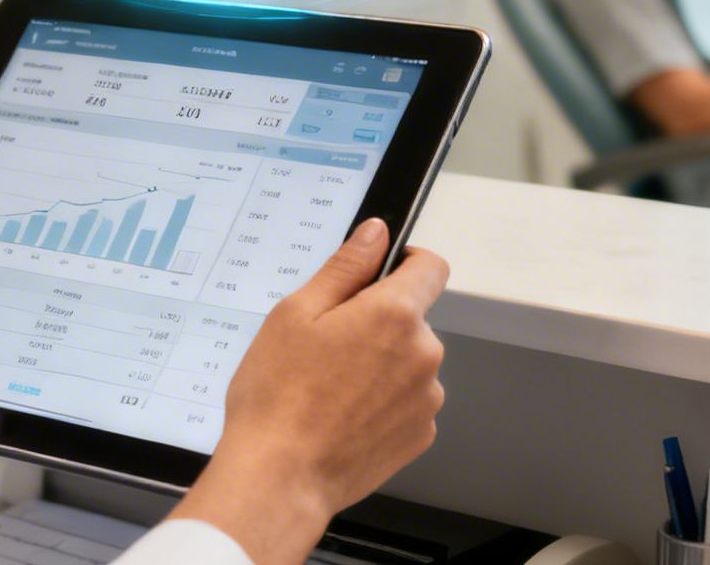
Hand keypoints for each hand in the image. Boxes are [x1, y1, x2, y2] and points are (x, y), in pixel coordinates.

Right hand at [170, 219, 449, 564]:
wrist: (280, 477)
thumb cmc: (278, 397)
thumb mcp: (296, 313)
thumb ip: (345, 267)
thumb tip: (376, 233)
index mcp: (394, 314)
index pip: (430, 266)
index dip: (406, 262)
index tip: (380, 274)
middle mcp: (423, 353)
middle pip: (412, 318)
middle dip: (378, 322)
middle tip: (327, 345)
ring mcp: (426, 398)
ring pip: (409, 362)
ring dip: (382, 365)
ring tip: (329, 388)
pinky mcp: (420, 435)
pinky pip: (408, 402)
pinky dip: (383, 403)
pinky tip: (343, 416)